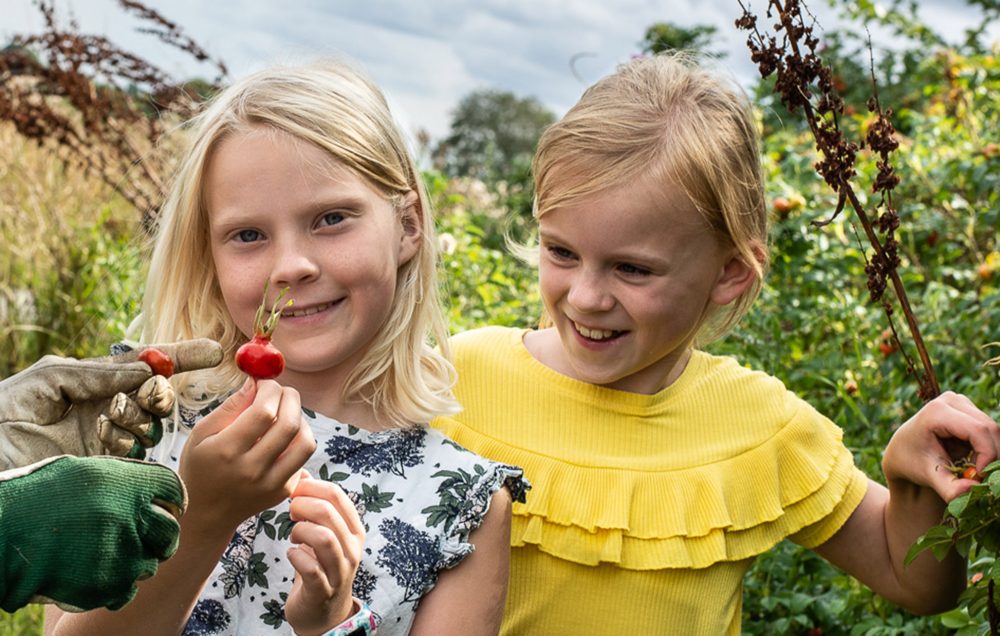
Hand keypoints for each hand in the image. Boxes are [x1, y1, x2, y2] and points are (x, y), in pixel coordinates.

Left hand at [0, 339, 222, 466]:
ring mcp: (108, 442)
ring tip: (104, 421)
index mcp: (95, 383)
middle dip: (155, 394)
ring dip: (135, 419)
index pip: (147, 365)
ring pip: (152, 427)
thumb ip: (97, 373)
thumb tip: (146, 370)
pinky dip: (126, 442)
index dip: (182, 357)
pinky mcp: (107, 471)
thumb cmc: (4, 414)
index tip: (214, 352)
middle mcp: (107, 410)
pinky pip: (137, 454)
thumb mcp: (47, 380)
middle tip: (137, 396)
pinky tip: (100, 440)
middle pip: (157, 397)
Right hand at [0, 455, 185, 611]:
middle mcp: (134, 519)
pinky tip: (98, 576)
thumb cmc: (37, 498)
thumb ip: (121, 481)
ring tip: (109, 556)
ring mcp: (123, 556)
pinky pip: (127, 591)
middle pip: (170, 532)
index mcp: (130, 485)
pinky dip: (117, 587)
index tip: (166, 506)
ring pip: (150, 564)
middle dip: (162, 536)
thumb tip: (145, 491)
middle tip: (148, 538)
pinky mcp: (108, 586)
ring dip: (135, 562)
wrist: (3, 534)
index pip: (173, 490)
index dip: (171, 499)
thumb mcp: (84, 472)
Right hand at [179, 379, 316, 530]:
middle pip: (290, 424)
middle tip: (281, 392)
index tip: (265, 383)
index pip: (263, 412)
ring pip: (306, 442)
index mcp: (226, 451)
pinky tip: (280, 439)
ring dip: (300, 419)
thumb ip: (232, 406)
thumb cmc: (200, 466)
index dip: (270, 390)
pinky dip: (296, 440)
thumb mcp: (202, 433)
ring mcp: (271, 484)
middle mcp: (252, 470)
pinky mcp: (284, 491)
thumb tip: (257, 380)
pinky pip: (302, 458)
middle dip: (290, 398)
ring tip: (284, 414)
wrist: (205, 513)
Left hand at [284, 473, 364, 635]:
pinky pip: (310, 568)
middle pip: (329, 514)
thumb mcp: (324, 533)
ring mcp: (339, 571)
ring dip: (300, 530)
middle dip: (303, 505)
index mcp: (354, 530)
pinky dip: (295, 556)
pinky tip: (290, 553)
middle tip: (290, 510)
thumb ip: (315, 504)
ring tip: (292, 532)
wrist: (323, 612)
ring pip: (323, 539)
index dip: (312, 487)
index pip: (338, 495)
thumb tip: (301, 473)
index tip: (295, 490)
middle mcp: (352, 549)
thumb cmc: (320, 565)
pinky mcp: (322, 590)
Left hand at [882, 391, 999, 501]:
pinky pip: (989, 432)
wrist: (901, 452)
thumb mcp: (928, 475)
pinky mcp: (968, 410)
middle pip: (990, 429)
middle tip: (983, 478)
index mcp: (937, 411)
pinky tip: (974, 462)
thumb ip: (948, 486)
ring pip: (993, 431)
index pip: (977, 430)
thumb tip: (970, 490)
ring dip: (991, 453)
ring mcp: (961, 403)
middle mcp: (951, 401)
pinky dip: (987, 449)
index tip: (981, 477)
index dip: (987, 454)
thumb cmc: (911, 462)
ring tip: (974, 471)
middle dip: (992, 456)